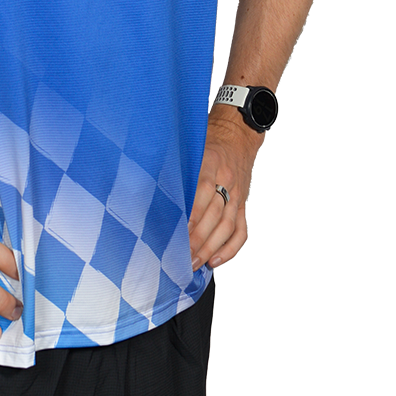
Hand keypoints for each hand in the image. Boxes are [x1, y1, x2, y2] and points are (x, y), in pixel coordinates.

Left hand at [187, 115, 261, 270]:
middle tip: (179, 257)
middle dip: (197, 240)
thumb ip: (177, 166)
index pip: (202, 192)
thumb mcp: (190, 146)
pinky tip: (215, 259)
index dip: (191, 215)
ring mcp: (238, 194)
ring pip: (227, 227)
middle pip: (214, 215)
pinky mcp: (243, 204)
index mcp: (211, 162)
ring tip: (193, 263)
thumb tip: (152, 187)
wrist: (238, 133)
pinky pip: (240, 230)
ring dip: (210, 249)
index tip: (176, 233)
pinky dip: (229, 248)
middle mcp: (226, 180)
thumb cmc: (209, 139)